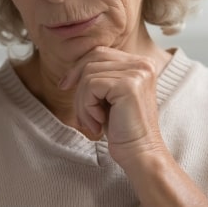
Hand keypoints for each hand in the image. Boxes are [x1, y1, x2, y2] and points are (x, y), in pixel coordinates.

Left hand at [59, 46, 166, 164]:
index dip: (78, 68)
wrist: (140, 154)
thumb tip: (71, 69)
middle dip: (78, 84)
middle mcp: (142, 64)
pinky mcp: (128, 85)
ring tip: (92, 122)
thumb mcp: (109, 97)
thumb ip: (99, 77)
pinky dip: (87, 107)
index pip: (100, 53)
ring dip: (83, 102)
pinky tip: (98, 123)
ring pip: (88, 75)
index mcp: (141, 64)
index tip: (65, 86)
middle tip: (80, 112)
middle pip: (92, 59)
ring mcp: (137, 73)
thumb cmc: (122, 129)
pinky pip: (91, 86)